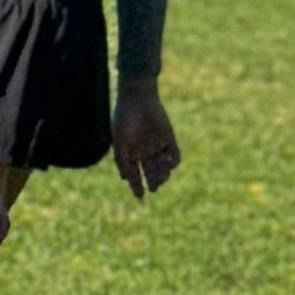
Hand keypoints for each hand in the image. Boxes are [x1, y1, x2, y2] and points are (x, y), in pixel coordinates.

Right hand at [112, 80, 180, 199]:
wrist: (138, 98)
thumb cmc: (124, 119)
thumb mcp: (120, 142)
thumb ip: (122, 161)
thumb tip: (125, 180)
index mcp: (131, 154)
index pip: (135, 175)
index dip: (137, 186)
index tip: (140, 197)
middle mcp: (145, 152)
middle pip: (150, 173)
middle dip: (153, 182)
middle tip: (154, 188)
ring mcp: (158, 145)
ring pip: (162, 166)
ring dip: (163, 174)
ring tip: (161, 178)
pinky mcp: (169, 138)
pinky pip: (174, 155)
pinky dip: (173, 162)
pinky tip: (170, 165)